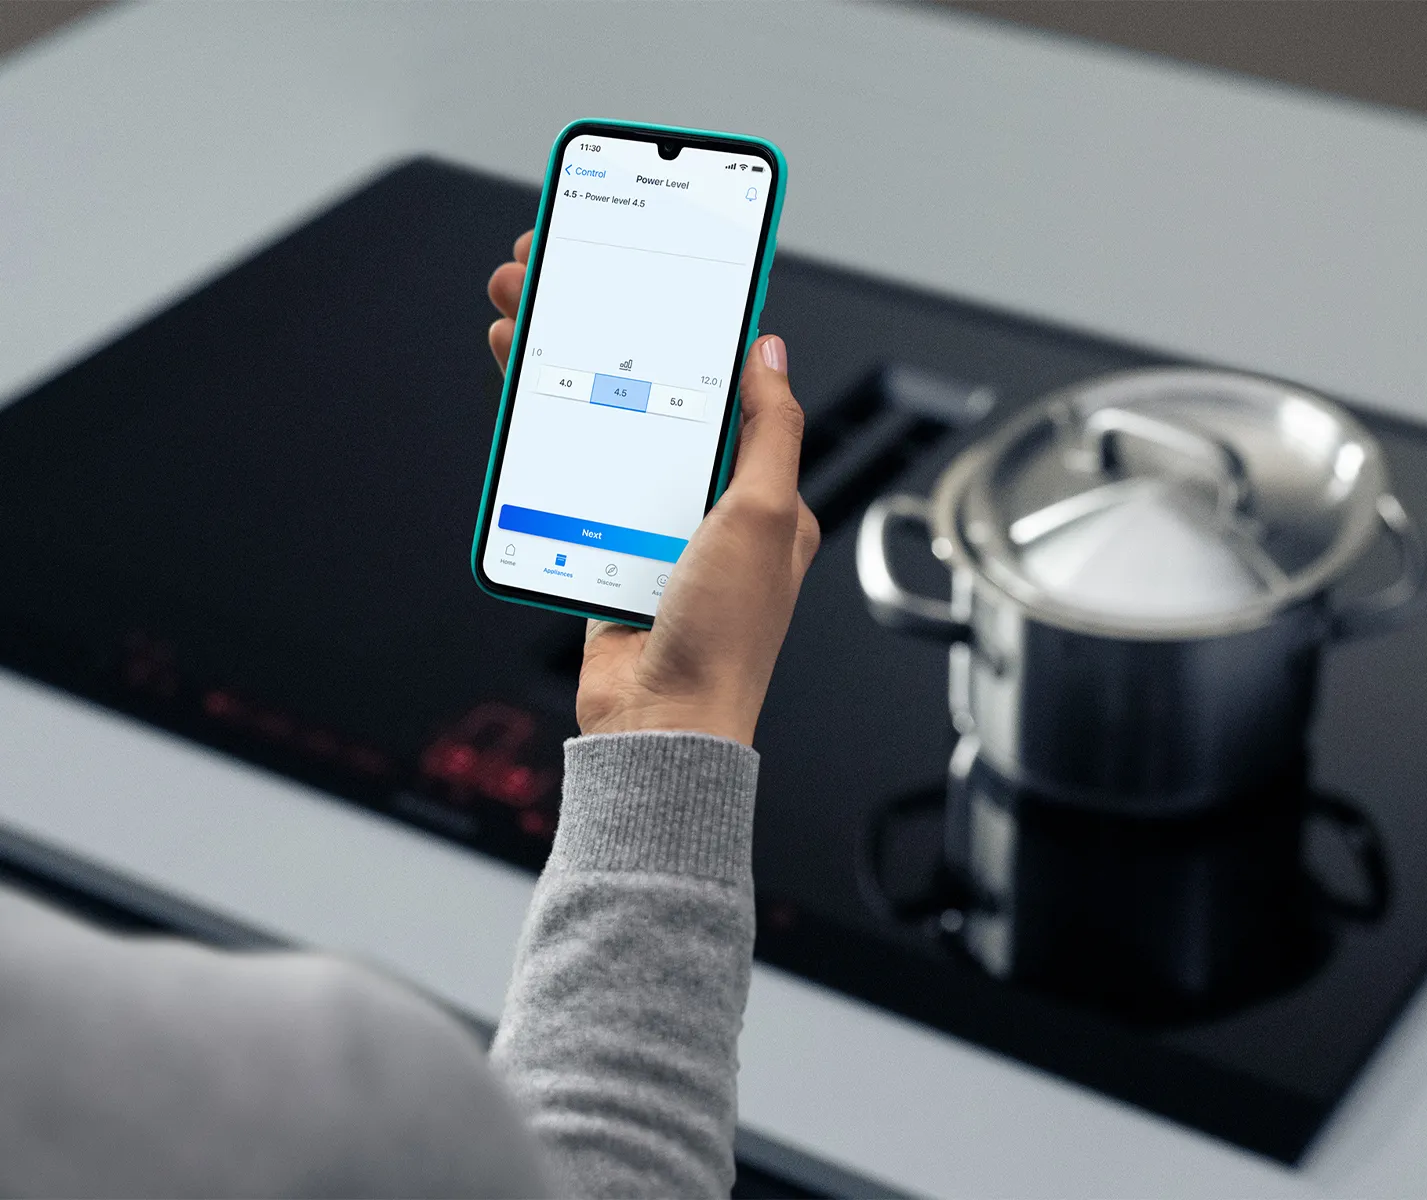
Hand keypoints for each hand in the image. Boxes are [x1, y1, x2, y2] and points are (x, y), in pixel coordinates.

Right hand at [487, 235, 819, 744]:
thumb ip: (769, 430)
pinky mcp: (602, 548)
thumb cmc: (725, 638)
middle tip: (554, 274)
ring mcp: (651, 525)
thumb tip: (771, 351)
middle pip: (650, 392)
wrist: (659, 722)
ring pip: (603, 425)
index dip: (686, 324)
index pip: (726, 384)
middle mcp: (709, 505)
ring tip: (519, 311)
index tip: (650, 273)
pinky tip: (519, 385)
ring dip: (560, 365)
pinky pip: (573, 478)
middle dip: (600, 328)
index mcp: (761, 492)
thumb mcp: (765, 517)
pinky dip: (545, 430)